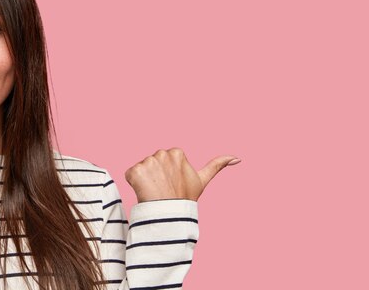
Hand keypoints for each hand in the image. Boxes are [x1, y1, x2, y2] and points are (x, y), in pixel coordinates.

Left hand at [125, 147, 240, 201]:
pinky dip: (134, 183)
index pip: (165, 159)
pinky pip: (130, 174)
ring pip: (142, 169)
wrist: (170, 215)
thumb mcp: (202, 180)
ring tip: (155, 192)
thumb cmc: (185, 198)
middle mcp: (162, 153)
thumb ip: (217, 165)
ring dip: (145, 180)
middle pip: (153, 162)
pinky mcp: (135, 170)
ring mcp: (148, 161)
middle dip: (156, 175)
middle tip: (164, 189)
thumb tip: (238, 158)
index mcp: (177, 152)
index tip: (173, 184)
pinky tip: (143, 192)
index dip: (168, 173)